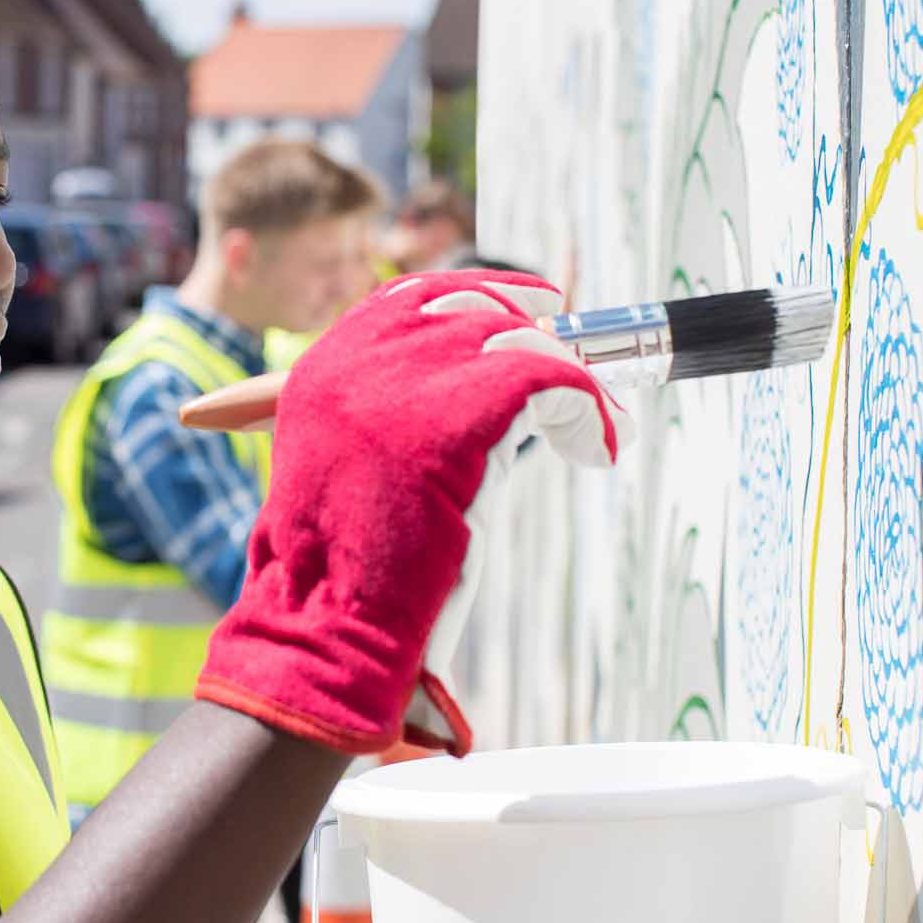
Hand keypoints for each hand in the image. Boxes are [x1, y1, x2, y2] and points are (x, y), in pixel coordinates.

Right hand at [196, 270, 631, 755]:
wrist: (329, 625)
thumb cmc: (346, 574)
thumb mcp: (354, 473)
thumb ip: (393, 421)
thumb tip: (485, 389)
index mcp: (325, 369)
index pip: (410, 298)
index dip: (481, 297)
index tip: (532, 312)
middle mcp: (358, 361)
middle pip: (471, 305)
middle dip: (534, 329)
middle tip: (575, 369)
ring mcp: (405, 384)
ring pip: (519, 341)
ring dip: (569, 379)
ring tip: (594, 426)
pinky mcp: (459, 418)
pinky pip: (553, 383)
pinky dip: (588, 413)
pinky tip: (597, 448)